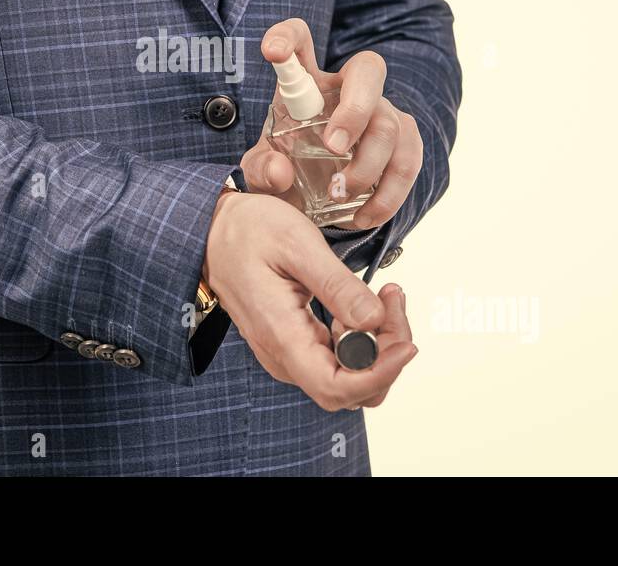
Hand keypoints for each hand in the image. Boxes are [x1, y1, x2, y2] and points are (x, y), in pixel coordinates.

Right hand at [203, 190, 418, 410]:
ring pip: (348, 376)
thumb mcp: (297, 245)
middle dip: (387, 355)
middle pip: (351, 388)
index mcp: (281, 335)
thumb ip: (338, 286)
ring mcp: (288, 352)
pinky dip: (363, 336)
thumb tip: (374, 320)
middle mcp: (283, 355)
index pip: (337, 387)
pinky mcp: (295, 342)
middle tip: (394, 302)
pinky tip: (367, 301)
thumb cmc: (247, 231)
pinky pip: (337, 357)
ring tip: (387, 295)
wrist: (212, 229)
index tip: (405, 344)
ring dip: (379, 345)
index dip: (379, 375)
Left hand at [241, 18, 423, 229]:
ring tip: (340, 195)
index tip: (272, 52)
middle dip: (354, 109)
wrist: (315, 197)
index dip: (288, 38)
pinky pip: (409, 161)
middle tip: (332, 147)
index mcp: (308, 83)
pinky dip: (388, 194)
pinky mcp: (404, 143)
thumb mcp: (263, 170)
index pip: (300, 41)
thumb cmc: (286, 167)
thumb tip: (279, 172)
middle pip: (369, 71)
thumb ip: (261, 170)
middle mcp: (349, 89)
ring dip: (368, 164)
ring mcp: (382, 112)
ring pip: (392, 124)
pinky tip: (362, 216)